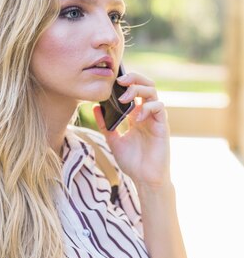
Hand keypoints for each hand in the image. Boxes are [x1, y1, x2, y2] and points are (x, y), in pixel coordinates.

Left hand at [93, 72, 170, 187]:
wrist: (145, 179)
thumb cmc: (132, 161)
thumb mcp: (113, 140)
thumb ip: (105, 124)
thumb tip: (95, 107)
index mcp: (135, 114)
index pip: (133, 89)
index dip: (125, 81)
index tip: (111, 79)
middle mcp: (146, 113)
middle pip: (145, 85)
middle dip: (134, 78)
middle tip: (119, 80)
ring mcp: (155, 119)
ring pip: (153, 92)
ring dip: (138, 90)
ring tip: (125, 98)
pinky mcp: (163, 126)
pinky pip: (159, 108)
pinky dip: (147, 108)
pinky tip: (137, 117)